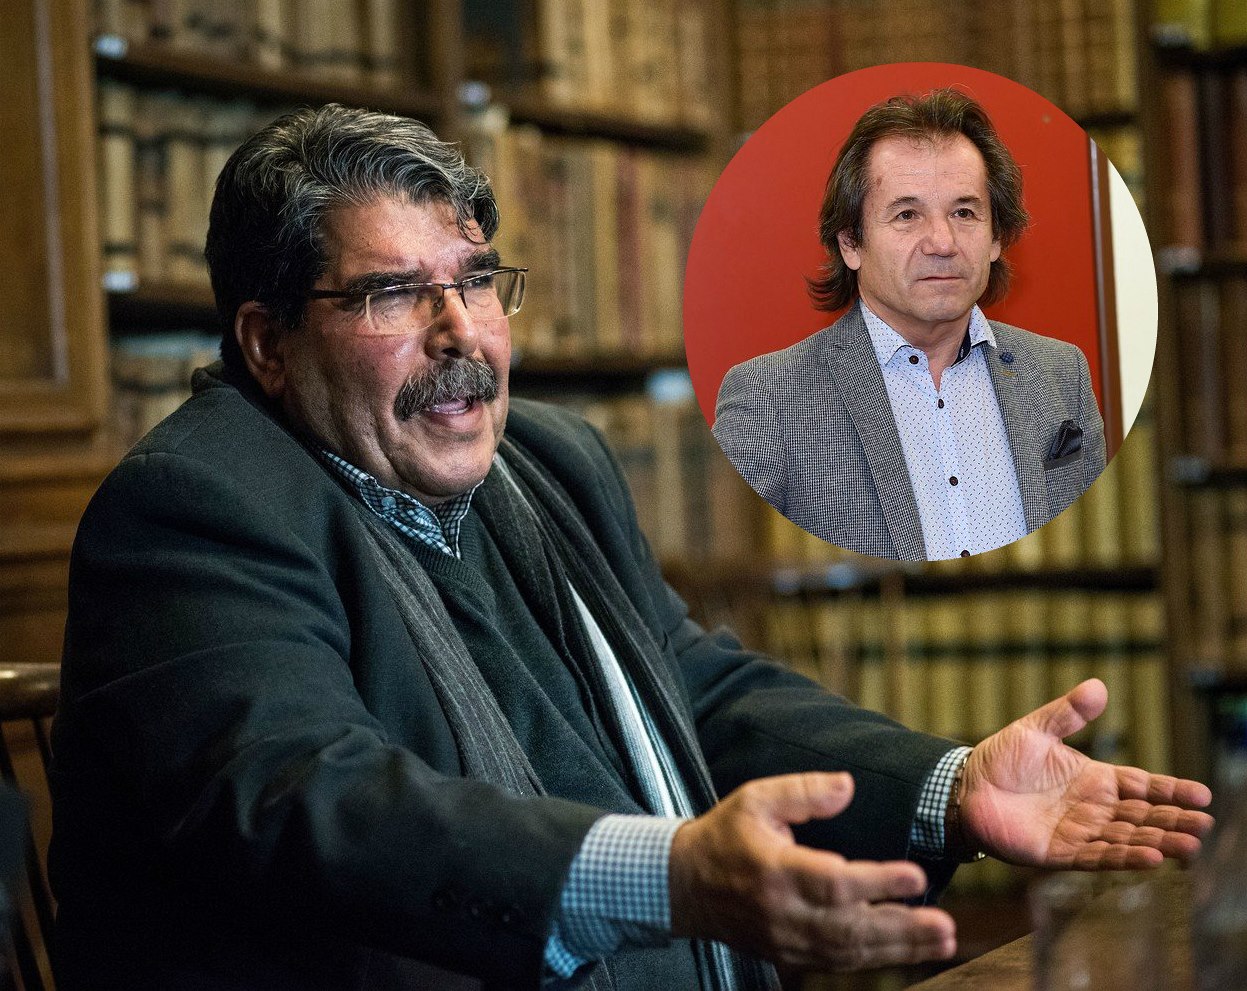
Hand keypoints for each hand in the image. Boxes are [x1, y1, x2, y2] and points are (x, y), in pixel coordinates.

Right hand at [668, 772, 955, 970]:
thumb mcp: (755, 798)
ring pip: (849, 952)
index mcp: (774, 870)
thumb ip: (802, 791)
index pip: (833, 882)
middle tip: (945, 925)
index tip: (915, 876)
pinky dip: (875, 960)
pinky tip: (907, 951)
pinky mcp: (788, 955)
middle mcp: (782, 912)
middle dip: (902, 928)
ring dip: (898, 949)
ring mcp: (785, 940)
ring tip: (940, 941)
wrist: (684, 885)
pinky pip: (837, 964)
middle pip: (849, 928)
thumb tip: (848, 786)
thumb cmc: (725, 834)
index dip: (877, 883)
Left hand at [960, 678, 1213, 868]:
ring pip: (1127, 838)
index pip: (1142, 784)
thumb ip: (1067, 712)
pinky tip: (1150, 859)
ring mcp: (1079, 831)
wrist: (965, 787)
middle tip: (1204, 825)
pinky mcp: (1060, 853)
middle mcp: (1093, 807)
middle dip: (1174, 820)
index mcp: (1094, 777)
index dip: (1170, 790)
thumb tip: (1098, 685)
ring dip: (1157, 843)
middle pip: (1142, 815)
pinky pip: (1098, 856)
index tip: (1201, 795)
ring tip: (1188, 846)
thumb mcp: (1036, 729)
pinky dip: (1124, 857)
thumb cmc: (1001, 758)